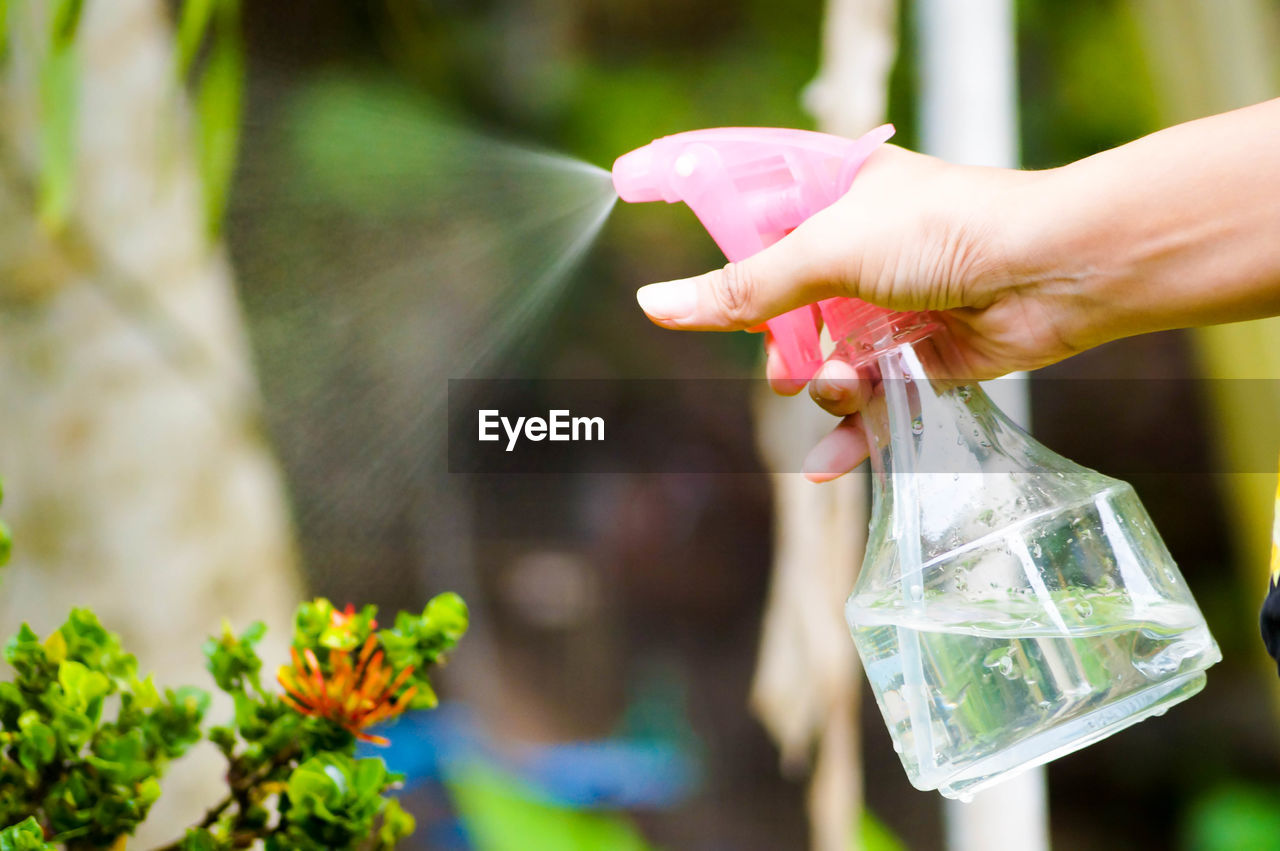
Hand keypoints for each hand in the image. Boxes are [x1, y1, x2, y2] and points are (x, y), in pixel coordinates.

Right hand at [634, 145, 1088, 480]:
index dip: (710, 231)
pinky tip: (825, 468)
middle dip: (777, 343)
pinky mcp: (918, 359)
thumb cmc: (944, 233)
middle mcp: (856, 250)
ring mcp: (886, 307)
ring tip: (844, 384)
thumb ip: (743, 288)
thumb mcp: (827, 252)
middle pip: (779, 305)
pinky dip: (849, 435)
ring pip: (820, 362)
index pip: (749, 211)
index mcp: (831, 196)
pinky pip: (867, 404)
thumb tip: (653, 303)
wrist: (1051, 273)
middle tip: (786, 360)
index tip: (659, 230)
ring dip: (824, 386)